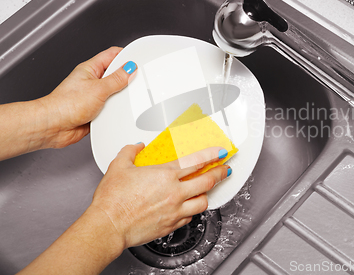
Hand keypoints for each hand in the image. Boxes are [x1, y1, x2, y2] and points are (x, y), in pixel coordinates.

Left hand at [38, 47, 135, 148]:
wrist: (53, 126)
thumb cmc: (65, 104)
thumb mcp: (98, 88)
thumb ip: (117, 79)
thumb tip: (129, 69)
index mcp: (90, 69)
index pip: (112, 55)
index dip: (126, 55)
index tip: (138, 59)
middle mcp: (92, 81)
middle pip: (115, 74)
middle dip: (126, 78)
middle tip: (135, 81)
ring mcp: (93, 96)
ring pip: (114, 93)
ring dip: (120, 97)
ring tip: (124, 98)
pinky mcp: (95, 111)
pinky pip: (111, 108)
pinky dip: (115, 111)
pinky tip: (118, 112)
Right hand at [90, 143, 231, 248]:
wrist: (109, 226)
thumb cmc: (113, 200)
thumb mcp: (118, 166)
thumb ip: (130, 152)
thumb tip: (137, 147)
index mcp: (165, 175)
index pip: (197, 161)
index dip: (212, 155)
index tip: (220, 152)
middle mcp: (175, 193)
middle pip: (207, 181)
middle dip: (220, 173)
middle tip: (225, 169)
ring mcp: (175, 210)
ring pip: (203, 202)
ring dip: (208, 194)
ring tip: (208, 190)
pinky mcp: (171, 225)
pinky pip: (190, 217)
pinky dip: (192, 211)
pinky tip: (189, 207)